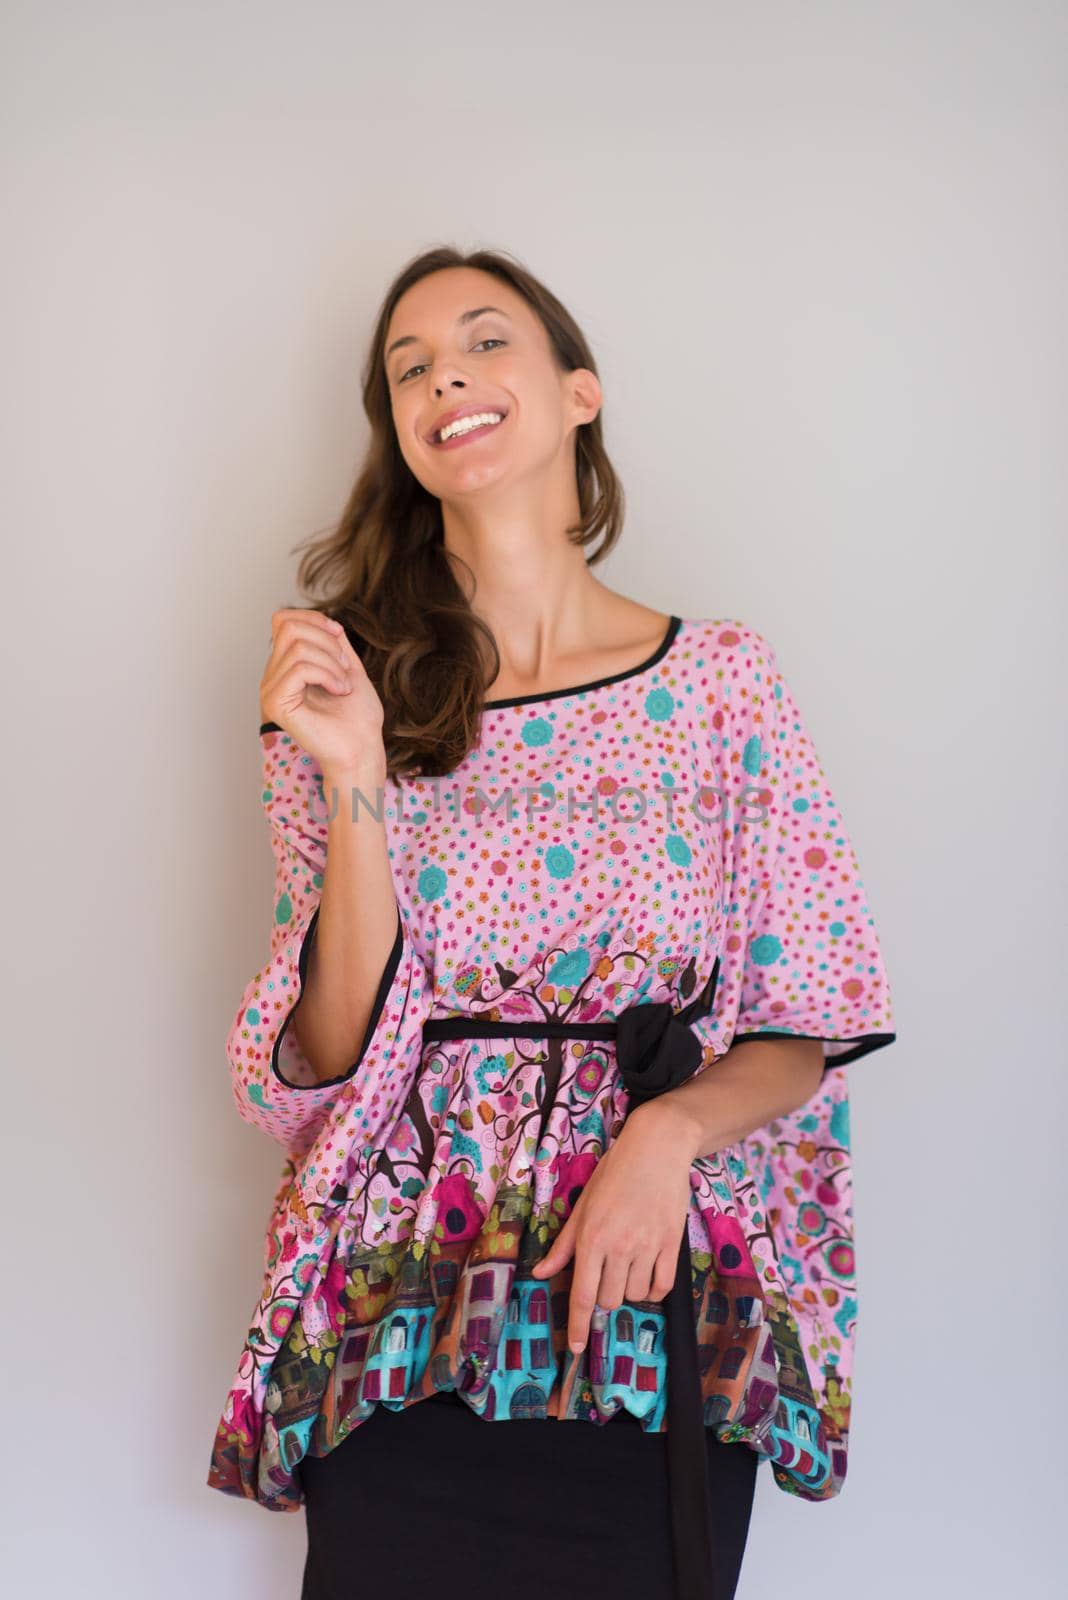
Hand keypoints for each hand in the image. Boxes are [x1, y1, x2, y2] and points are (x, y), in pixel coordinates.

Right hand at [260, 608, 386, 779]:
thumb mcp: (347, 666)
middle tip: (344, 668)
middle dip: (326, 641)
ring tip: (343, 685)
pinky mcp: (276, 705)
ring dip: (331, 662)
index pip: (283, 620)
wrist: (362, 747)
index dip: (313, 619)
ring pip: (296, 647)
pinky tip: (339, 690)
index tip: (339, 636)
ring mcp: (270, 691)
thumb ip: (332, 642)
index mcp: (285, 667)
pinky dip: (327, 674)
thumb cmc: (358, 715)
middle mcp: (272, 677)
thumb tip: (325, 620)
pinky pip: (299, 669)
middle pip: (289, 627)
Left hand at [530, 1104, 694, 1353]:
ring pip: (635, 1295)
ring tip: (627, 1266)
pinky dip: (652, 1290)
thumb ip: (564, 1245)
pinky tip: (647, 1275)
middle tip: (605, 1275)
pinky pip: (661, 1286)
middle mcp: (618, 1246)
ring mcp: (648, 1247)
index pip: (581, 1294)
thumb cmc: (614, 1173)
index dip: (577, 1326)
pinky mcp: (672, 1245)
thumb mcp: (583, 1206)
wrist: (657, 1149)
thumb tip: (540, 1273)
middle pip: (608, 1300)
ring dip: (628, 1291)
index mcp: (591, 1237)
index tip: (576, 1348)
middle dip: (602, 1298)